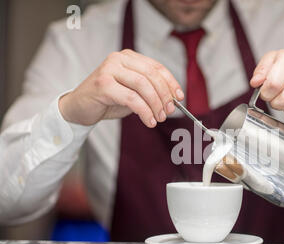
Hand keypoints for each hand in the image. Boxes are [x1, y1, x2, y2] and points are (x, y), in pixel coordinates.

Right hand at [59, 49, 183, 127]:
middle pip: (151, 75)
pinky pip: (132, 98)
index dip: (171, 83)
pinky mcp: (103, 85)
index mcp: (128, 57)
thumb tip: (173, 100)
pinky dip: (144, 111)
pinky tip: (149, 121)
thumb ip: (150, 92)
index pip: (157, 67)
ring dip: (155, 105)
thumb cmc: (107, 100)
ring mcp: (109, 70)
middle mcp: (118, 59)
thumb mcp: (133, 93)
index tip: (179, 97)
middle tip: (169, 112)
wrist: (78, 108)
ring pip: (143, 86)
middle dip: (164, 96)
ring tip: (158, 118)